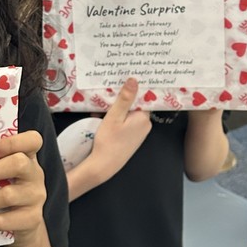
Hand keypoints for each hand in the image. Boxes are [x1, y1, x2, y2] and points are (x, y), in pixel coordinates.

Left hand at [0, 131, 45, 245]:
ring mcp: (35, 196)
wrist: (23, 224)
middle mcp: (35, 174)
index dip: (11, 143)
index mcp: (28, 157)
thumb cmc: (6, 190)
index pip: (32, 140)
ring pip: (9, 195)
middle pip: (19, 164)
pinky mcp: (32, 219)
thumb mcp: (3, 174)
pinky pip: (6, 220)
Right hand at [64, 78, 150, 200]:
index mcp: (144, 118)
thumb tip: (134, 80)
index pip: (142, 97)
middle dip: (121, 100)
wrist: (103, 166)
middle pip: (134, 105)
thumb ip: (125, 98)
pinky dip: (116, 119)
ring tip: (101, 106)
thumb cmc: (109, 141)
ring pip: (128, 114)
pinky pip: (126, 124)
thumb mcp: (114, 116)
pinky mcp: (132, 140)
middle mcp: (145, 126)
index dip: (133, 89)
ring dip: (116, 110)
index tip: (125, 79)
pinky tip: (102, 118)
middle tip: (108, 93)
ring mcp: (139, 134)